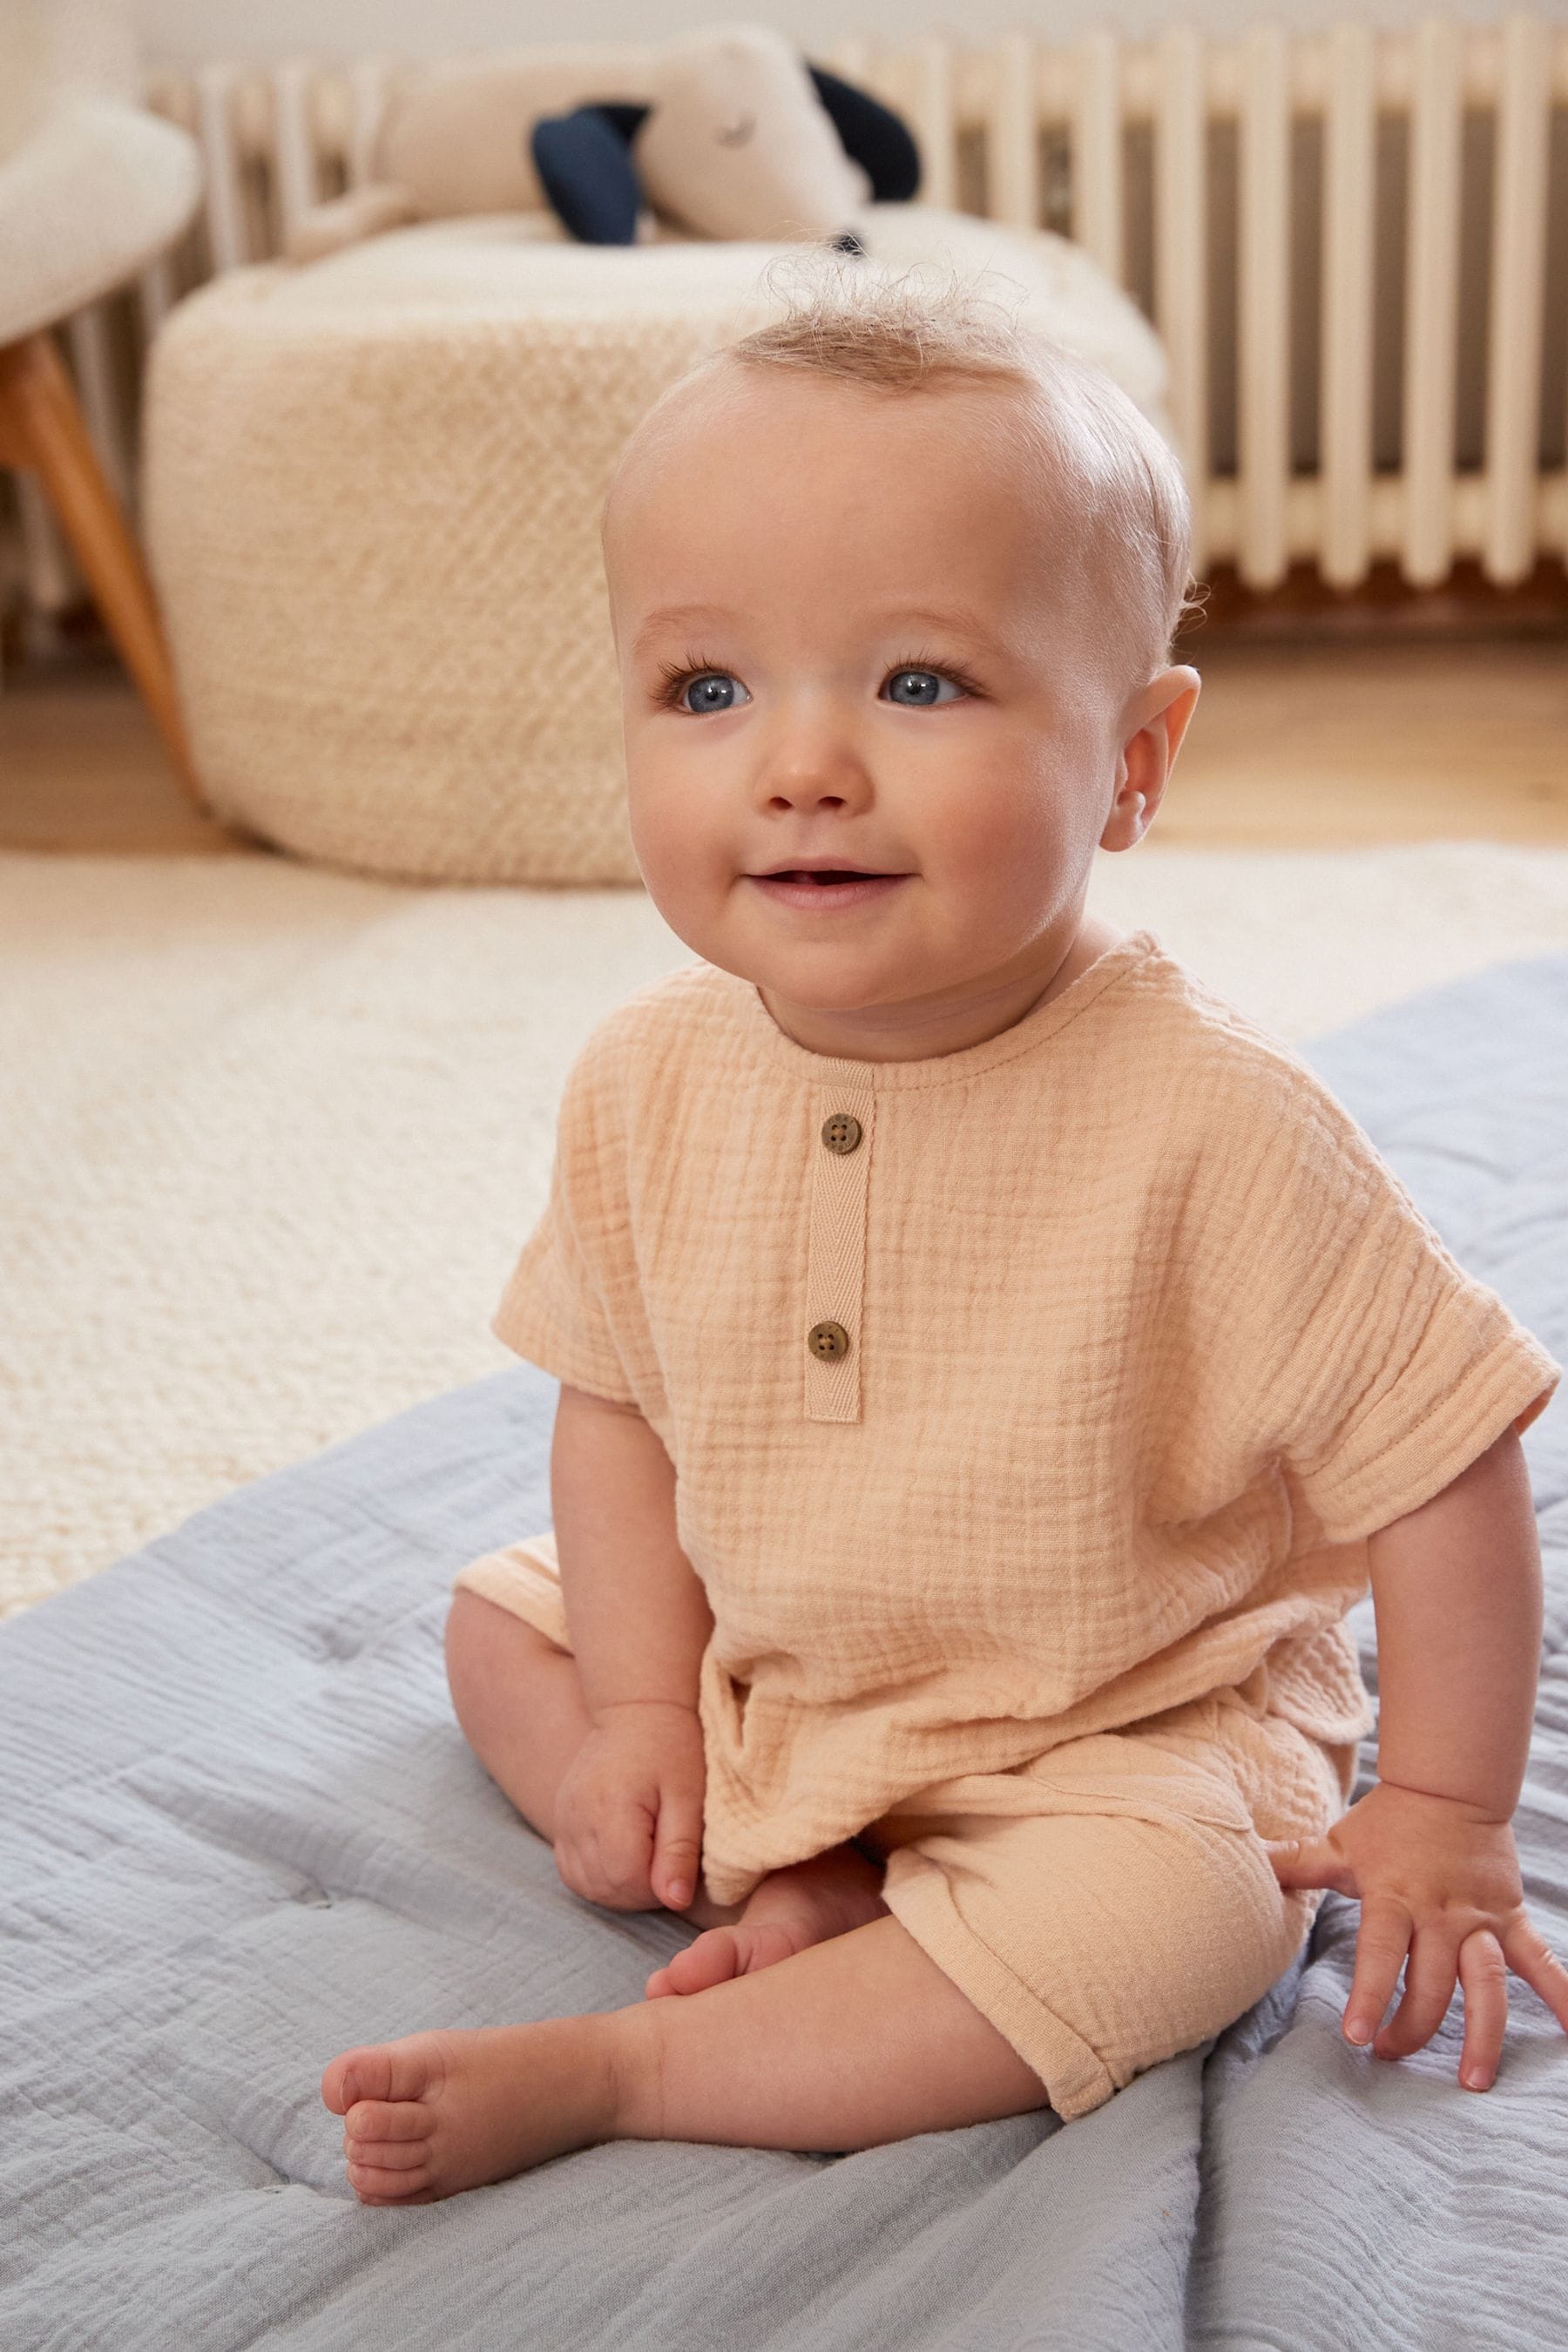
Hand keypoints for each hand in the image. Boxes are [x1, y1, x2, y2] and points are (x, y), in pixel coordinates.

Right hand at [552, 1700, 705, 1914]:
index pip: (626, 1880)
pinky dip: (597, 1877)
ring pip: (585, 1883)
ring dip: (618, 1887)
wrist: (636, 1709)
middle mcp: (577, 1816)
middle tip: (667, 1864)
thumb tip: (675, 1902)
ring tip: (647, 1861)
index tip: (677, 1867)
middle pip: (604, 1887)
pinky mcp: (559, 1818)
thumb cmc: (672, 1748)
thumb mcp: (688, 1797)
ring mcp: (563, 1817)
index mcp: (612, 1808)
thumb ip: (679, 1851)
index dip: (657, 1888)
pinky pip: (571, 1869)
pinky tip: (622, 1859)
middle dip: (640, 1891)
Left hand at [1265, 1778, 1567, 2090]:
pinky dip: (1563, 1996)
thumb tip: (1243, 1857)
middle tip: (1388, 2056)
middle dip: (1412, 2027)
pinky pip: (1543, 1962)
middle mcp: (1440, 1915)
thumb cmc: (1386, 1824)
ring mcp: (1480, 1920)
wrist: (1450, 1786)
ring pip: (1488, 1985)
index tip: (1358, 2036)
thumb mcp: (1337, 1844)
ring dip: (1484, 2034)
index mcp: (1394, 1898)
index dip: (1370, 1994)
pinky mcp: (1510, 1920)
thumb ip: (1294, 1861)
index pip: (1381, 1953)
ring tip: (1475, 2081)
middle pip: (1431, 1984)